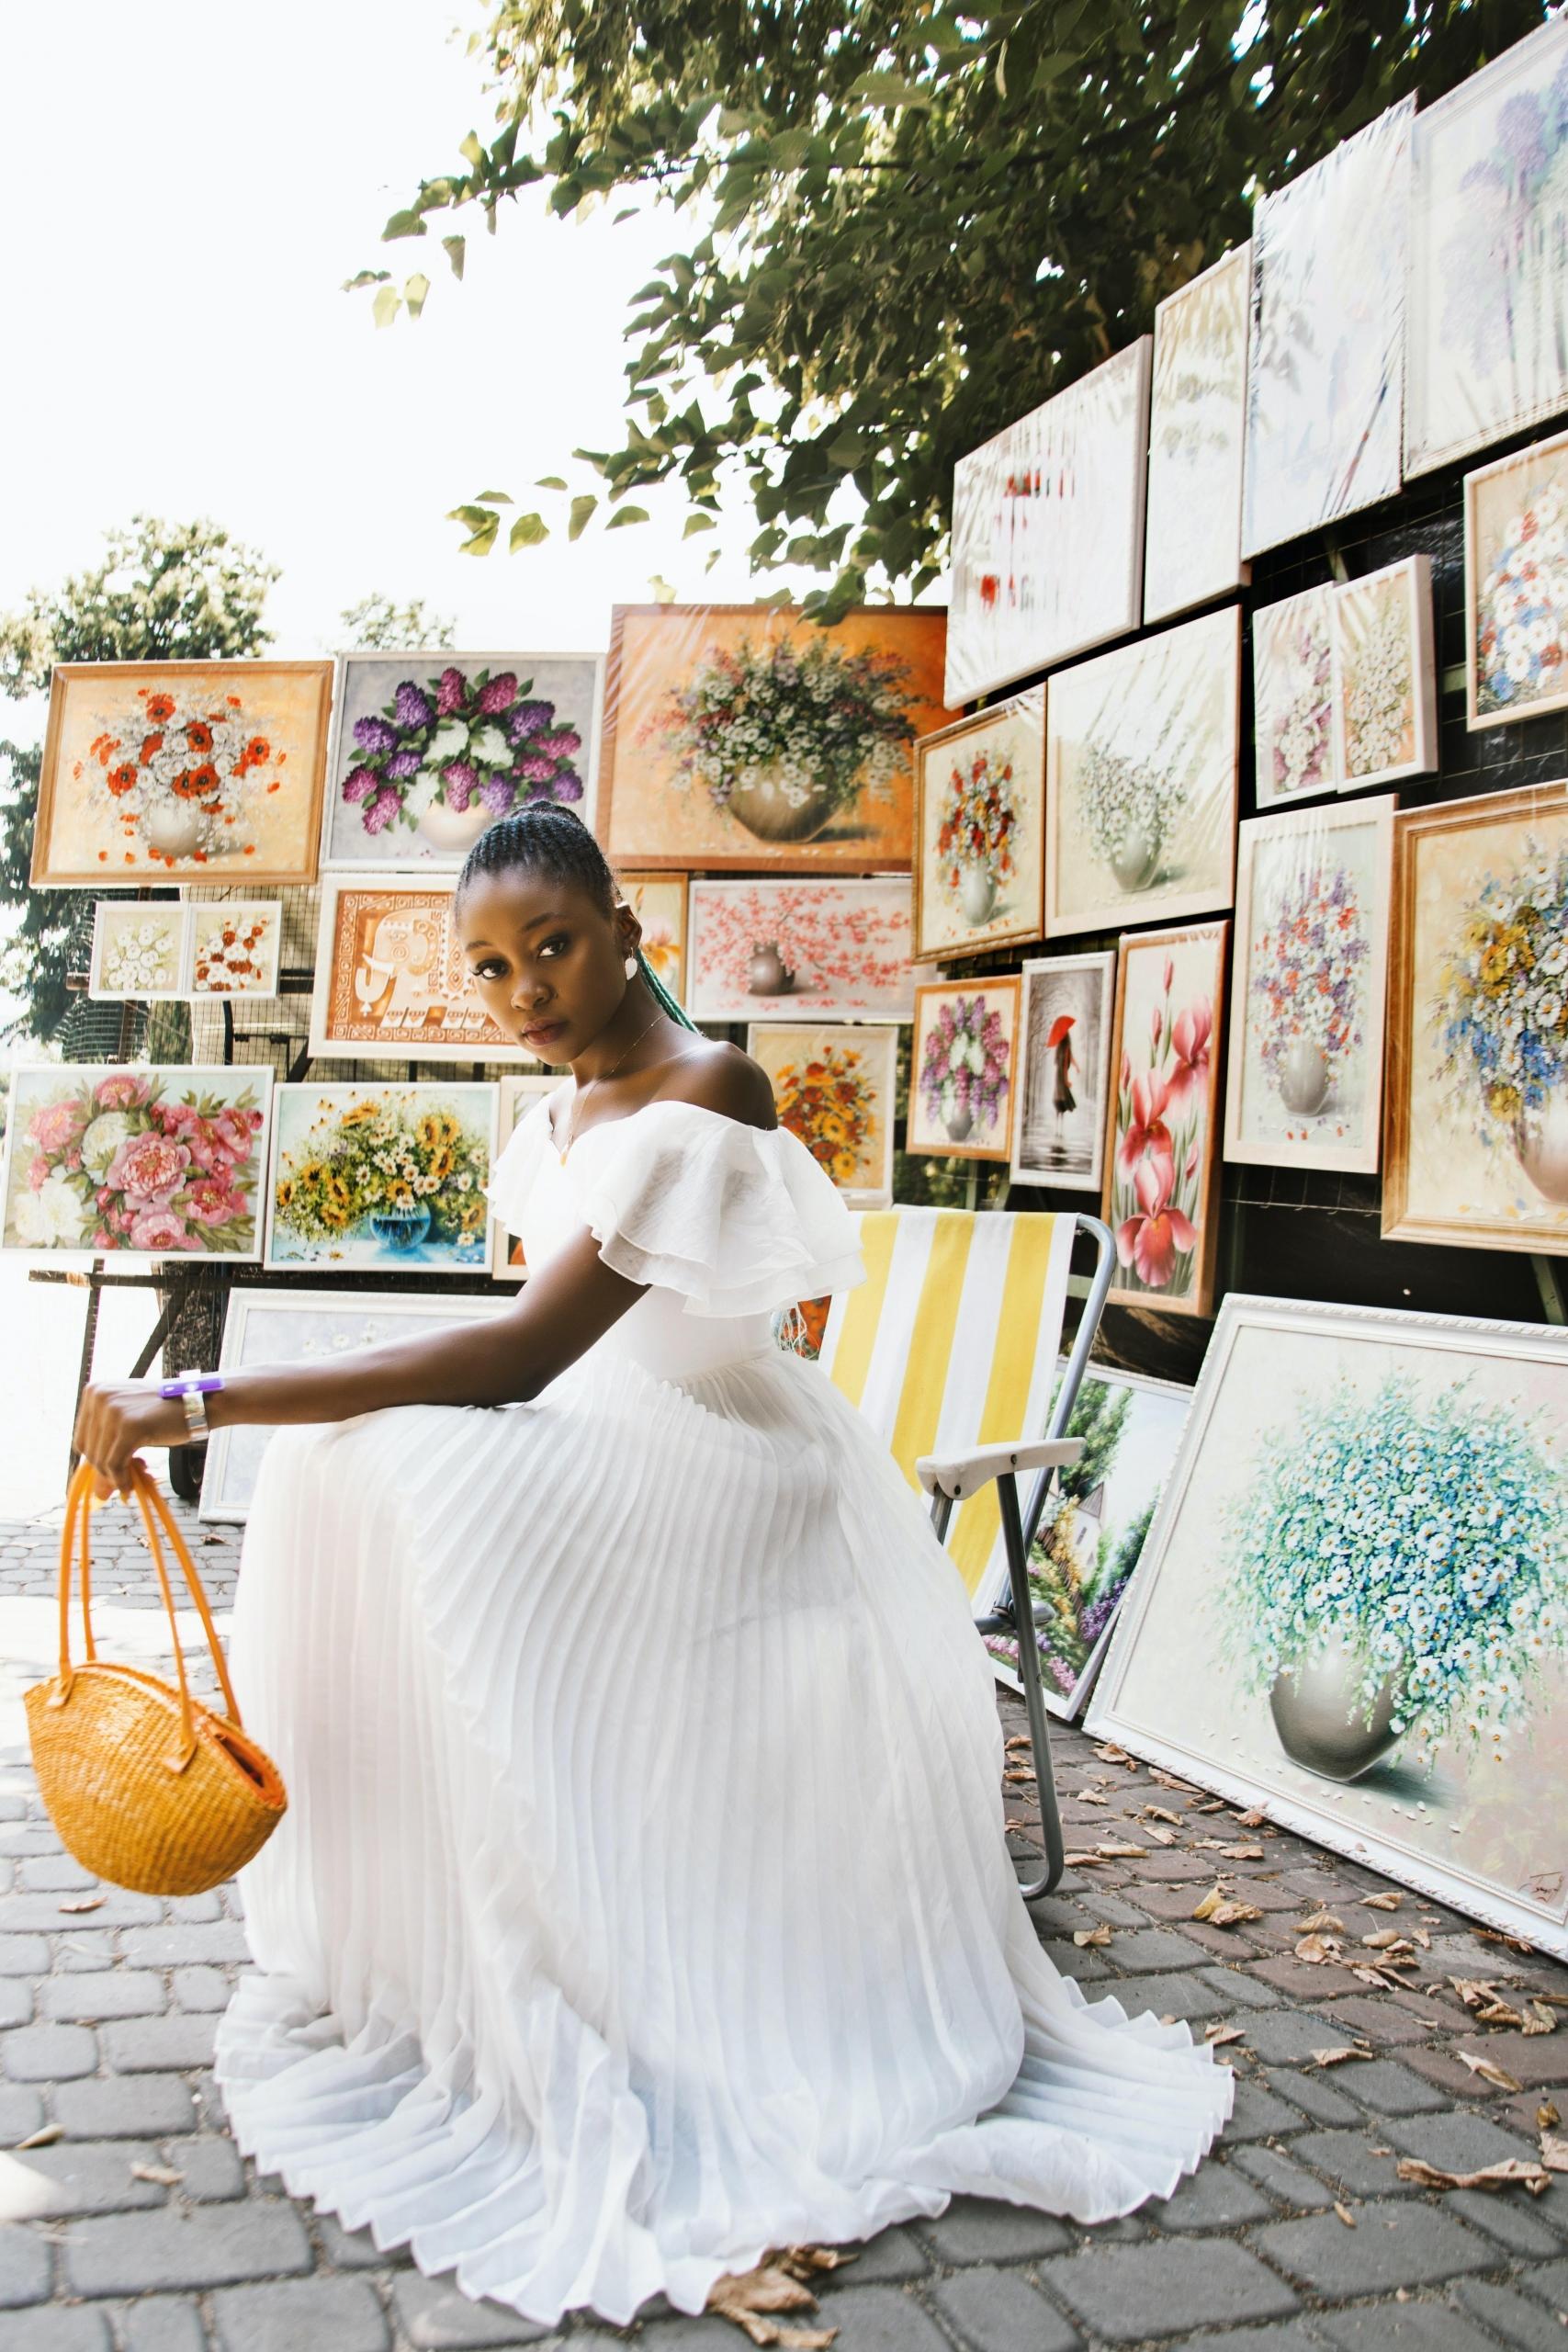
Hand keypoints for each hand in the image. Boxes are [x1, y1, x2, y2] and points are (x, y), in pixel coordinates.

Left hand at [72, 1381, 193, 1499]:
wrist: (198, 1401)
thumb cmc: (166, 1410)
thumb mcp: (131, 1424)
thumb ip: (110, 1452)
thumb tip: (98, 1495)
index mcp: (94, 1391)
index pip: (81, 1439)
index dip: (97, 1459)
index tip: (115, 1468)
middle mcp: (100, 1397)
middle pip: (89, 1451)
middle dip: (107, 1470)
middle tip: (129, 1477)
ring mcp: (114, 1410)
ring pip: (101, 1461)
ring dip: (116, 1478)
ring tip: (134, 1480)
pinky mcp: (130, 1426)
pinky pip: (116, 1465)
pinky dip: (122, 1480)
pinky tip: (131, 1485)